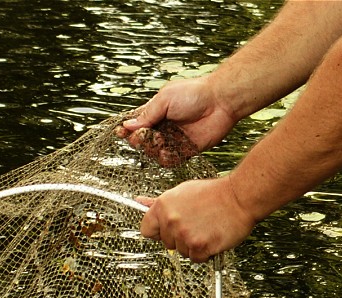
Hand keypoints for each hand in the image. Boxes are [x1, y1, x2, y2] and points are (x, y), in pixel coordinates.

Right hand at [116, 78, 237, 166]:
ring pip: (153, 152)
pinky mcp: (186, 150)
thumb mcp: (165, 99)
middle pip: (142, 141)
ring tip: (160, 141)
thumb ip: (147, 114)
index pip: (136, 125)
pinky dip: (166, 158)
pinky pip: (170, 160)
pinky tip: (168, 151)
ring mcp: (174, 139)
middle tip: (144, 136)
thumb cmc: (194, 94)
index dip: (127, 130)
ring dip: (152, 149)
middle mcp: (163, 127)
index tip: (121, 132)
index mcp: (156, 113)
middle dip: (139, 141)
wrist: (221, 101)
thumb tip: (128, 126)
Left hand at [136, 176, 255, 262]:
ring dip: (193, 245)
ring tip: (206, 228)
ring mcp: (184, 235)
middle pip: (166, 243)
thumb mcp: (182, 192)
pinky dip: (205, 253)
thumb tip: (139, 201)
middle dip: (179, 238)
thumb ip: (160, 202)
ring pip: (182, 252)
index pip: (147, 230)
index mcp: (163, 207)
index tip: (167, 230)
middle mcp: (171, 221)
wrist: (240, 196)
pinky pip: (196, 259)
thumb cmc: (213, 193)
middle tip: (196, 224)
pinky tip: (212, 237)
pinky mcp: (200, 247)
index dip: (158, 231)